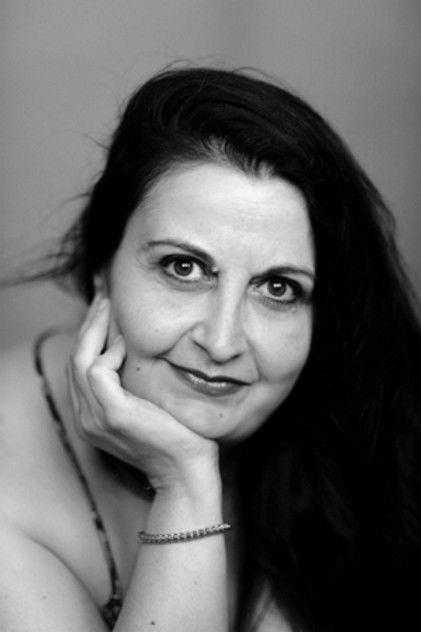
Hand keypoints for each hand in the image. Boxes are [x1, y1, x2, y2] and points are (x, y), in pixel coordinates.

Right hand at [67, 293, 219, 492]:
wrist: (187, 470)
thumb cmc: (175, 437)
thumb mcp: (146, 407)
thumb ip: (132, 385)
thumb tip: (133, 350)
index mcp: (93, 416)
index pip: (80, 369)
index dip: (88, 338)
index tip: (103, 312)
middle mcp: (87, 418)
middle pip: (75, 360)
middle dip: (88, 326)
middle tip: (104, 299)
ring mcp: (96, 419)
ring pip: (81, 361)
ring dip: (94, 329)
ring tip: (109, 306)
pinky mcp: (114, 415)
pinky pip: (98, 372)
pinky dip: (109, 352)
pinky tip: (126, 342)